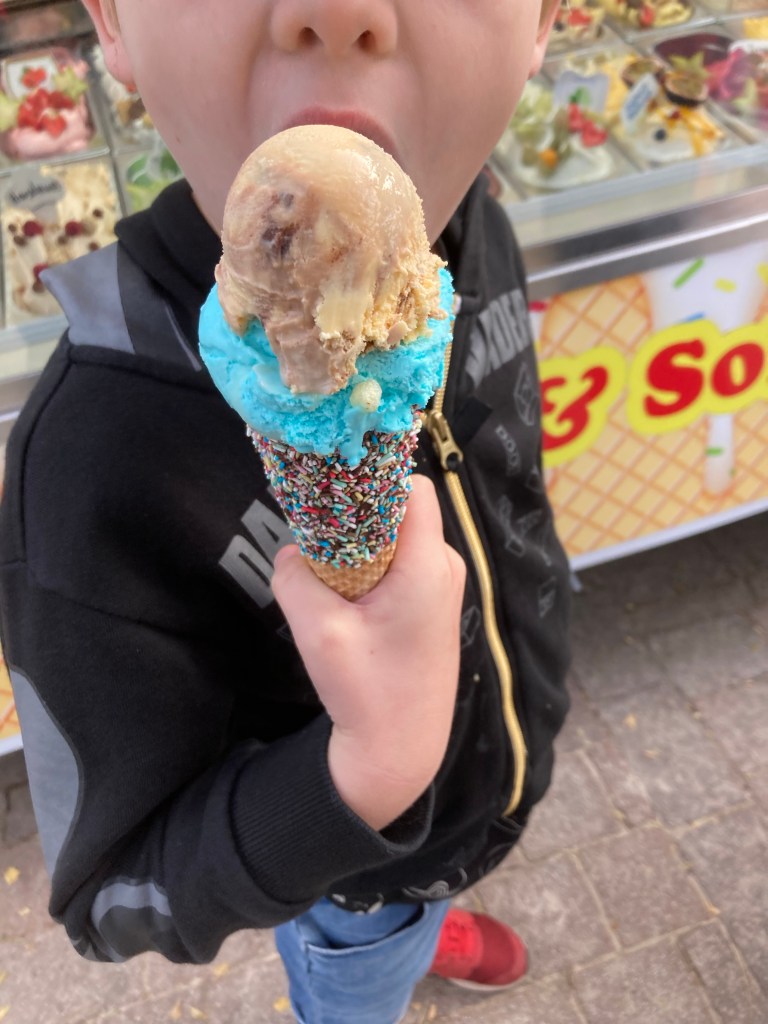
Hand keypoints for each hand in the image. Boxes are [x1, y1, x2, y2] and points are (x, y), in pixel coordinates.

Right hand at [272, 475, 465, 830]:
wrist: (402, 751)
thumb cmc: (368, 695)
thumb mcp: (319, 634)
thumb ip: (296, 580)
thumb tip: (291, 552)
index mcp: (428, 566)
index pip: (412, 488)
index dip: (372, 478)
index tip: (330, 489)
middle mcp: (445, 568)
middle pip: (400, 510)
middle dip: (356, 516)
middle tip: (317, 538)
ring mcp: (442, 587)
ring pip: (396, 538)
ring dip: (360, 547)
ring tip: (330, 578)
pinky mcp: (432, 605)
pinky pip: (400, 563)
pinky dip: (370, 568)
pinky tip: (345, 598)